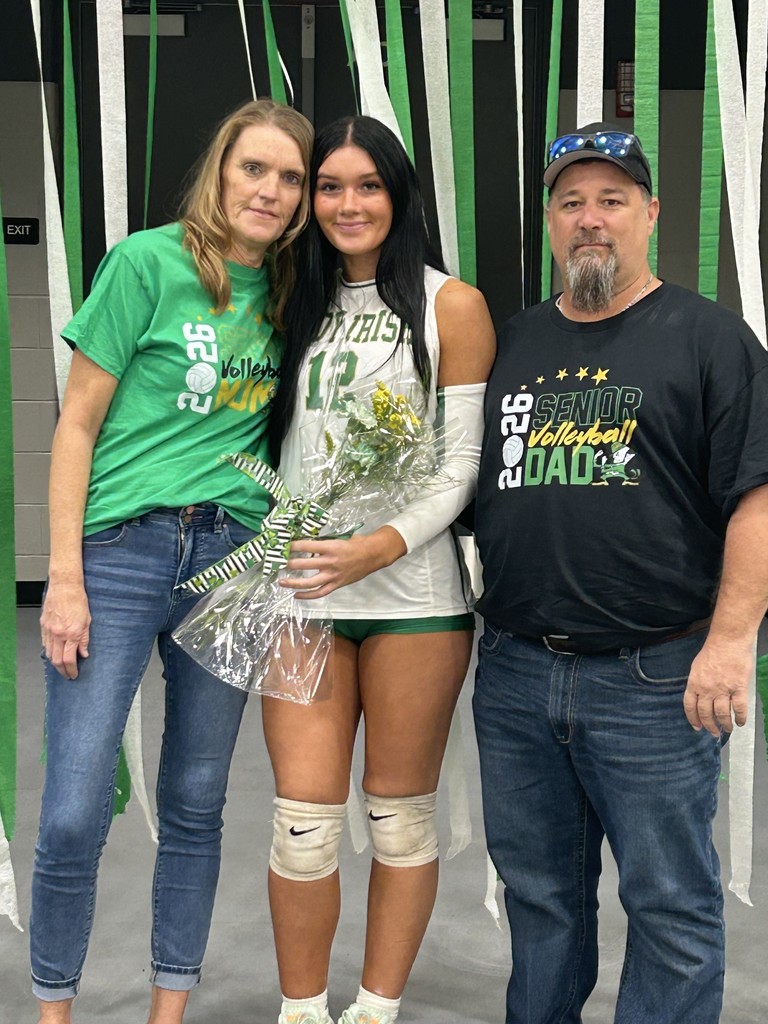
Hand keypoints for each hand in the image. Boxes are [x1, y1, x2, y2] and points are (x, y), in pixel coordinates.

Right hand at [40, 581, 91, 678]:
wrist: (65, 587)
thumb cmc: (78, 600)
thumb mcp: (88, 621)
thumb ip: (85, 639)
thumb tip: (84, 653)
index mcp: (72, 633)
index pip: (70, 659)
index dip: (72, 670)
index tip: (74, 674)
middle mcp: (59, 634)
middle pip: (57, 660)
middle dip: (63, 670)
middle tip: (68, 674)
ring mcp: (49, 630)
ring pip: (49, 653)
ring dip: (55, 663)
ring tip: (62, 667)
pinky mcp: (43, 626)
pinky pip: (45, 643)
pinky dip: (49, 651)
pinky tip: (54, 654)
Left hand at [279, 528, 406, 599]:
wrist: (373, 555)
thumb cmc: (356, 543)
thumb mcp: (339, 538)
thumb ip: (324, 543)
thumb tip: (307, 544)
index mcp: (330, 547)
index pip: (306, 545)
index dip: (292, 546)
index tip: (282, 545)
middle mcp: (330, 561)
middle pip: (304, 564)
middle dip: (288, 563)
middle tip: (276, 562)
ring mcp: (333, 575)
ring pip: (309, 582)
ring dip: (293, 582)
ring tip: (281, 581)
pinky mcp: (337, 584)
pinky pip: (320, 593)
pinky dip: (307, 596)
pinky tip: (296, 595)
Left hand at [683, 636, 752, 735]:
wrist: (728, 641)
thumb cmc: (712, 651)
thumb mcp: (696, 667)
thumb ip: (697, 683)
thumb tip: (698, 696)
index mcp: (694, 683)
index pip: (690, 706)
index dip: (693, 719)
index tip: (697, 727)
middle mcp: (707, 689)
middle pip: (706, 713)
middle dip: (709, 726)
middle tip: (713, 732)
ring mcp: (723, 689)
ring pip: (722, 714)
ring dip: (724, 724)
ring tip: (727, 729)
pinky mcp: (738, 688)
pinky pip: (739, 708)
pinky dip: (740, 718)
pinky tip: (740, 722)